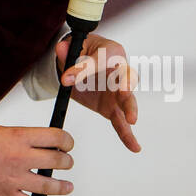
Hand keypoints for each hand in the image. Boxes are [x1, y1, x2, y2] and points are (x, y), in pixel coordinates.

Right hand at [0, 124, 74, 195]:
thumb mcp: (1, 131)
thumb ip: (20, 139)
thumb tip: (36, 144)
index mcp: (19, 138)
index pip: (55, 137)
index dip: (67, 140)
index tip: (67, 143)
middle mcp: (21, 158)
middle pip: (57, 160)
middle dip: (66, 161)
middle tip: (66, 162)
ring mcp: (15, 178)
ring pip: (49, 185)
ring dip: (63, 186)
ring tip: (68, 186)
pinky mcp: (7, 195)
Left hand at [55, 33, 140, 152]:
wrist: (80, 61)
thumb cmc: (83, 50)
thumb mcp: (74, 49)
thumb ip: (68, 52)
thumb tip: (61, 50)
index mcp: (112, 52)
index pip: (100, 59)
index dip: (84, 68)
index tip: (66, 79)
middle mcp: (119, 73)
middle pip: (126, 79)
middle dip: (126, 85)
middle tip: (124, 92)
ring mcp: (117, 93)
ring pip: (127, 102)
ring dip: (130, 109)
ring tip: (131, 119)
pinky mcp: (112, 108)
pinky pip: (120, 122)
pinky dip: (127, 135)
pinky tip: (134, 146)